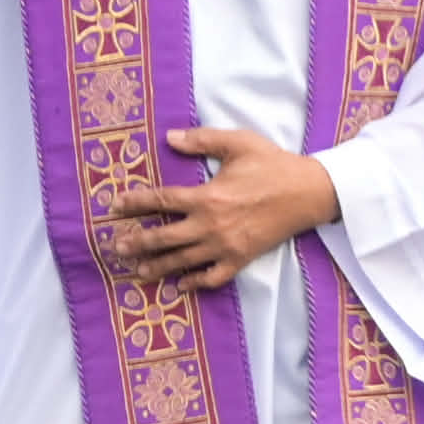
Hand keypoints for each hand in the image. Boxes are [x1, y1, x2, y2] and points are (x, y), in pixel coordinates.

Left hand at [96, 126, 338, 292]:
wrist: (308, 193)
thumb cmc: (273, 164)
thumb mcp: (238, 143)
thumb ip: (202, 140)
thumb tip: (169, 138)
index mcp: (207, 196)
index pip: (161, 201)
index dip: (134, 204)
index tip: (114, 207)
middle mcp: (211, 225)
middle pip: (164, 238)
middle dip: (137, 242)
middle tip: (116, 247)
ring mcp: (225, 246)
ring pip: (183, 261)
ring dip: (157, 267)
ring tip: (138, 270)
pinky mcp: (240, 259)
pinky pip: (212, 277)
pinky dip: (195, 283)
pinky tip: (180, 285)